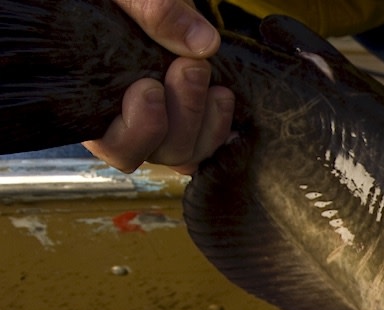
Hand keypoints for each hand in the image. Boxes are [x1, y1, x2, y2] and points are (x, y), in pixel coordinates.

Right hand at [83, 0, 233, 173]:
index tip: (149, 86)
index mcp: (93, 100)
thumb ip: (151, 10)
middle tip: (190, 68)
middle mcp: (125, 122)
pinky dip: (220, 125)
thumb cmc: (113, 0)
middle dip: (183, 114)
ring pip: (187, 153)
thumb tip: (204, 45)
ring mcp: (161, 123)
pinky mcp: (190, 118)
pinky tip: (223, 95)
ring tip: (207, 74)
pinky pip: (208, 143)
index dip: (139, 129)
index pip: (114, 145)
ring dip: (205, 121)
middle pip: (160, 152)